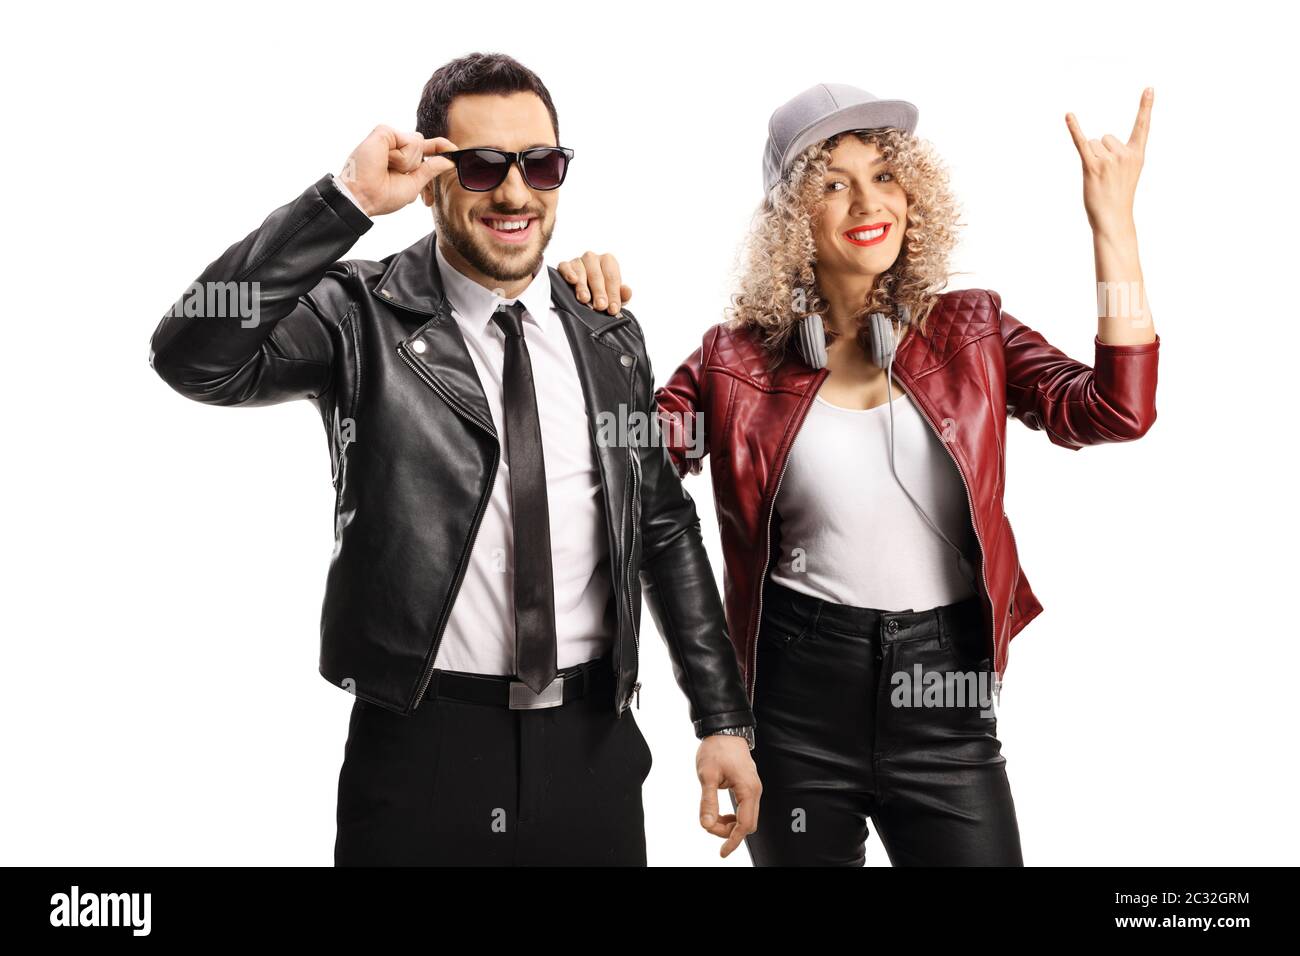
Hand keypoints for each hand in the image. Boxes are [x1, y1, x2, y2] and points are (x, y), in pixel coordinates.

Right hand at [339, 125, 456, 216]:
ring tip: (387, 167)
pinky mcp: (383, 132)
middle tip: (394, 174)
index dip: (439, 147)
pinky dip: (401, 156)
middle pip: (422, 145)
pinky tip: (385, 160)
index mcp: (401, 157)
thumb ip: (430, 170)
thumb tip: (449, 161)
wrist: (365, 197)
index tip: (454, 148)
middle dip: (415, 164)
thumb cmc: (383, 195)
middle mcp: (395, 145)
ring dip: (406, 162)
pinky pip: (408, 140)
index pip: (424, 149)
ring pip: (417, 142)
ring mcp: (388, 138)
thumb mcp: (413, 184)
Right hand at [557, 251, 632, 315]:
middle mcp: (593, 258)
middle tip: (600, 306)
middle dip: (599, 292)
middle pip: (596, 275)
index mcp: (608, 261)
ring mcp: (578, 261)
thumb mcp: (614, 295)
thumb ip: (622, 294)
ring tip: (585, 298)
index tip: (613, 309)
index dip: (613, 294)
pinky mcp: (564, 266)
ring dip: (583, 286)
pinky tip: (572, 280)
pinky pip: (565, 267)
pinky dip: (568, 273)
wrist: (585, 291)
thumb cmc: (601, 291)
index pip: (612, 277)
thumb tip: (627, 291)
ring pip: (580, 271)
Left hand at [696, 734, 760, 857]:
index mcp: (748, 789)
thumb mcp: (707, 776)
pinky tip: (720, 814)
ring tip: (712, 819)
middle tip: (709, 826)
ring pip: (746, 817)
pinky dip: (733, 816)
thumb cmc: (717, 749)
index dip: (733, 840)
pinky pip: (744, 808)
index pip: (745, 824)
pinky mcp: (749, 786)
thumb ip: (708, 802)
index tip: (722, 852)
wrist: (725, 729)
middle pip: (748, 824)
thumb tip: (706, 824)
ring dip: (730, 824)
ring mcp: (753, 788)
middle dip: (729, 832)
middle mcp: (755, 790)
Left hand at [1065, 87, 1152, 237]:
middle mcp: (1124, 154)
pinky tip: (1068, 115)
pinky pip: (1081, 143)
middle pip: (1104, 138)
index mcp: (1137, 154)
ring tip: (1098, 178)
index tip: (1149, 88)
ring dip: (1091, 159)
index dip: (1145, 107)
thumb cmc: (1118, 196)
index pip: (1142, 126)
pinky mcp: (1092, 167)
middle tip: (1106, 176)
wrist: (1113, 219)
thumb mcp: (1127, 173)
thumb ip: (1119, 154)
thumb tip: (1096, 141)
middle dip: (1101, 153)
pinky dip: (1074, 129)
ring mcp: (1109, 160)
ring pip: (1092, 144)